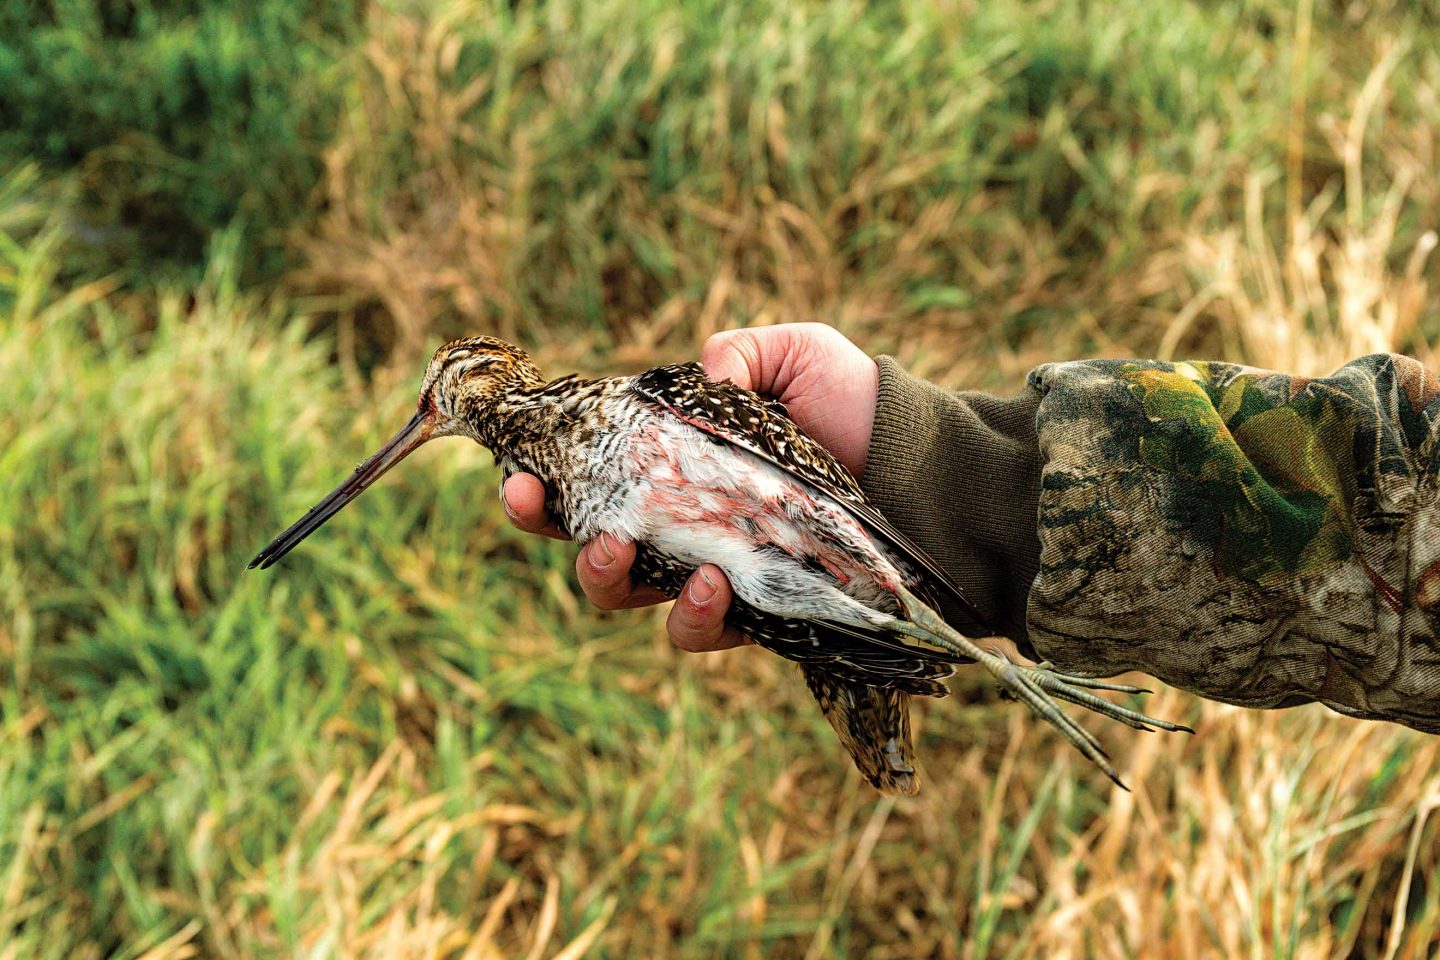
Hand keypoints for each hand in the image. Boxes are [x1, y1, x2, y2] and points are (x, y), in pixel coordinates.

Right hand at [503, 323, 880, 651]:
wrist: (924, 469)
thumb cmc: (855, 408)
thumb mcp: (797, 356)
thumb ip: (740, 354)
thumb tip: (701, 374)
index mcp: (670, 463)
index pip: (586, 478)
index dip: (539, 484)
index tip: (517, 478)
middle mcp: (678, 522)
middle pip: (586, 542)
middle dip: (553, 533)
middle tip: (543, 508)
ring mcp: (709, 571)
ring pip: (628, 596)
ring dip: (608, 575)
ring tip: (623, 546)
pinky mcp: (751, 614)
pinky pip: (699, 631)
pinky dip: (691, 612)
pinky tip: (709, 580)